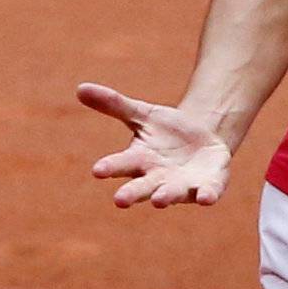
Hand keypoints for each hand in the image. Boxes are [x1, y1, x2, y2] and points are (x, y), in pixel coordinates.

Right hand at [78, 81, 231, 207]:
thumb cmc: (166, 131)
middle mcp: (157, 178)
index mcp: (138, 161)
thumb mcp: (142, 114)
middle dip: (132, 194)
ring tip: (159, 200)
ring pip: (172, 194)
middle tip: (120, 201)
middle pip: (142, 188)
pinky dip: (206, 196)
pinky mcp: (207, 186)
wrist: (203, 139)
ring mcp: (182, 185)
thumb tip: (80, 88)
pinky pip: (207, 193)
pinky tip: (206, 199)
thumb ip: (113, 104)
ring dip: (165, 197)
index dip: (110, 167)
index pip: (120, 164)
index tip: (97, 170)